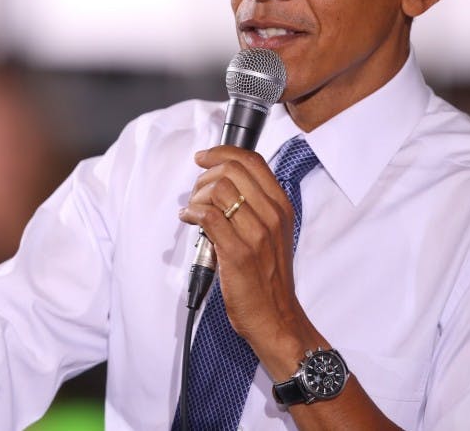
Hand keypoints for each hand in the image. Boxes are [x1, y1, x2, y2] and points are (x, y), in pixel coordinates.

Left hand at [179, 146, 319, 361]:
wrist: (276, 317)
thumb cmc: (268, 277)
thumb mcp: (272, 233)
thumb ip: (255, 205)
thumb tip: (223, 182)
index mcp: (281, 207)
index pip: (252, 161)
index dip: (222, 152)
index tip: (204, 157)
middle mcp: (272, 216)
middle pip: (232, 170)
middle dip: (205, 175)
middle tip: (197, 193)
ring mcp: (256, 234)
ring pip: (218, 189)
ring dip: (197, 196)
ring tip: (193, 211)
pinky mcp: (238, 253)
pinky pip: (209, 216)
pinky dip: (191, 213)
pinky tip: (188, 220)